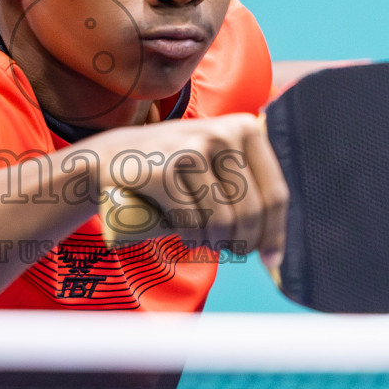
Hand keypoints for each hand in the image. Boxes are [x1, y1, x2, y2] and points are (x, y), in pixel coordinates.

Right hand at [93, 113, 289, 268]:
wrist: (112, 156)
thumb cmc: (172, 168)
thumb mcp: (216, 162)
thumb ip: (249, 189)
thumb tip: (276, 249)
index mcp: (245, 129)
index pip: (275, 193)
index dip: (276, 232)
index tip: (272, 259)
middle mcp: (222, 133)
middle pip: (251, 211)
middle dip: (243, 242)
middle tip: (228, 251)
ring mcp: (192, 148)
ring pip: (223, 222)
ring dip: (215, 243)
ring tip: (204, 241)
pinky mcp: (165, 170)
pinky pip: (192, 224)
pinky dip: (190, 239)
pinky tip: (185, 236)